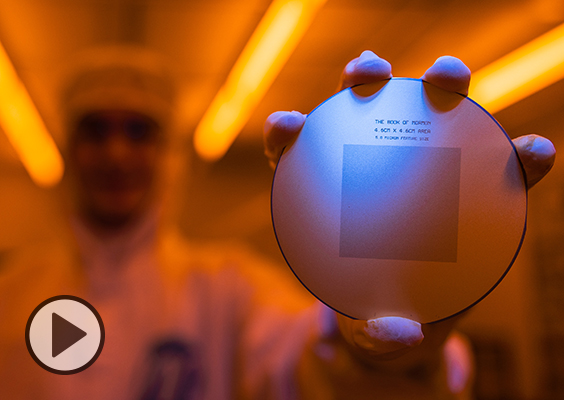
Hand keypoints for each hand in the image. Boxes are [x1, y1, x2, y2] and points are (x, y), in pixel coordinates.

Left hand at [263, 51, 555, 359]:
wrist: (414, 321)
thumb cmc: (380, 314)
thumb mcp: (371, 332)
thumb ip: (376, 335)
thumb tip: (399, 334)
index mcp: (333, 195)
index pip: (301, 153)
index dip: (287, 132)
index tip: (288, 127)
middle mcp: (374, 169)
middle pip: (362, 109)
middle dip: (362, 78)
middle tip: (370, 72)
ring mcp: (423, 171)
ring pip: (429, 112)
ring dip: (439, 83)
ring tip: (449, 79)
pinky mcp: (470, 184)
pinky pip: (495, 161)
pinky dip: (516, 155)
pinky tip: (531, 154)